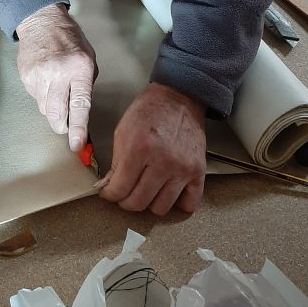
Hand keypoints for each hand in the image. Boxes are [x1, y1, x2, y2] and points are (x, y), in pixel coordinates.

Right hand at [16, 3, 96, 150]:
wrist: (42, 22)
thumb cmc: (70, 40)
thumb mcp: (89, 59)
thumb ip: (86, 85)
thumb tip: (80, 113)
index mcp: (80, 68)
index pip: (80, 104)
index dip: (78, 128)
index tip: (76, 144)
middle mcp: (59, 73)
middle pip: (57, 114)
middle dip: (62, 125)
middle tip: (66, 124)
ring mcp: (40, 75)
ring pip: (45, 109)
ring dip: (52, 107)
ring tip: (56, 88)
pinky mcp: (26, 77)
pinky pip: (35, 98)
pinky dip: (42, 95)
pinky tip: (46, 79)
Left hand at [98, 83, 205, 215]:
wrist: (178, 98)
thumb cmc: (148, 112)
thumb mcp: (122, 131)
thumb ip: (116, 162)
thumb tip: (110, 187)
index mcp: (139, 149)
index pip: (120, 189)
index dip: (110, 195)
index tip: (109, 193)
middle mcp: (162, 162)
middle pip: (139, 202)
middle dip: (125, 201)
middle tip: (124, 193)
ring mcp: (182, 169)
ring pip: (160, 208)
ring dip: (149, 203)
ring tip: (144, 191)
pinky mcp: (198, 171)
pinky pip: (189, 204)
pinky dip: (177, 204)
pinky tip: (168, 193)